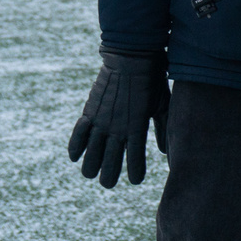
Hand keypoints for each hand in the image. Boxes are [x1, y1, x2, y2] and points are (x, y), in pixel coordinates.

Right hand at [67, 47, 170, 187]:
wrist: (131, 57)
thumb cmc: (152, 80)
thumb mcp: (163, 104)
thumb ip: (164, 127)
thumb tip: (167, 151)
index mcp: (137, 126)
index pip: (135, 156)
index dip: (135, 170)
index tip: (136, 181)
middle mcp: (117, 126)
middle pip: (110, 158)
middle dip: (109, 173)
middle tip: (108, 184)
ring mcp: (101, 119)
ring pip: (92, 149)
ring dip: (90, 164)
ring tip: (90, 174)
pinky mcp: (90, 110)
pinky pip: (79, 132)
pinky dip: (75, 145)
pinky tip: (74, 157)